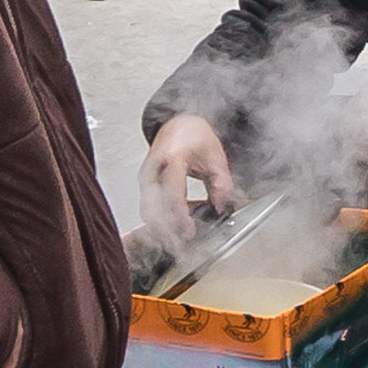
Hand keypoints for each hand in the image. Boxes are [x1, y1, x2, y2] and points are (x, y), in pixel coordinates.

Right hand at [143, 115, 236, 239]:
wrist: (179, 123)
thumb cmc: (194, 136)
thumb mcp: (216, 156)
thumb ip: (221, 182)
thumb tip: (222, 205)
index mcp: (172, 158)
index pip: (173, 195)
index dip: (181, 217)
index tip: (191, 231)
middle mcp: (153, 168)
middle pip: (152, 208)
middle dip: (166, 231)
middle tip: (183, 244)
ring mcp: (146, 176)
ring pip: (146, 211)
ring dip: (161, 229)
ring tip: (179, 241)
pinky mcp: (144, 184)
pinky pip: (147, 207)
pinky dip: (159, 221)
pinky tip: (174, 228)